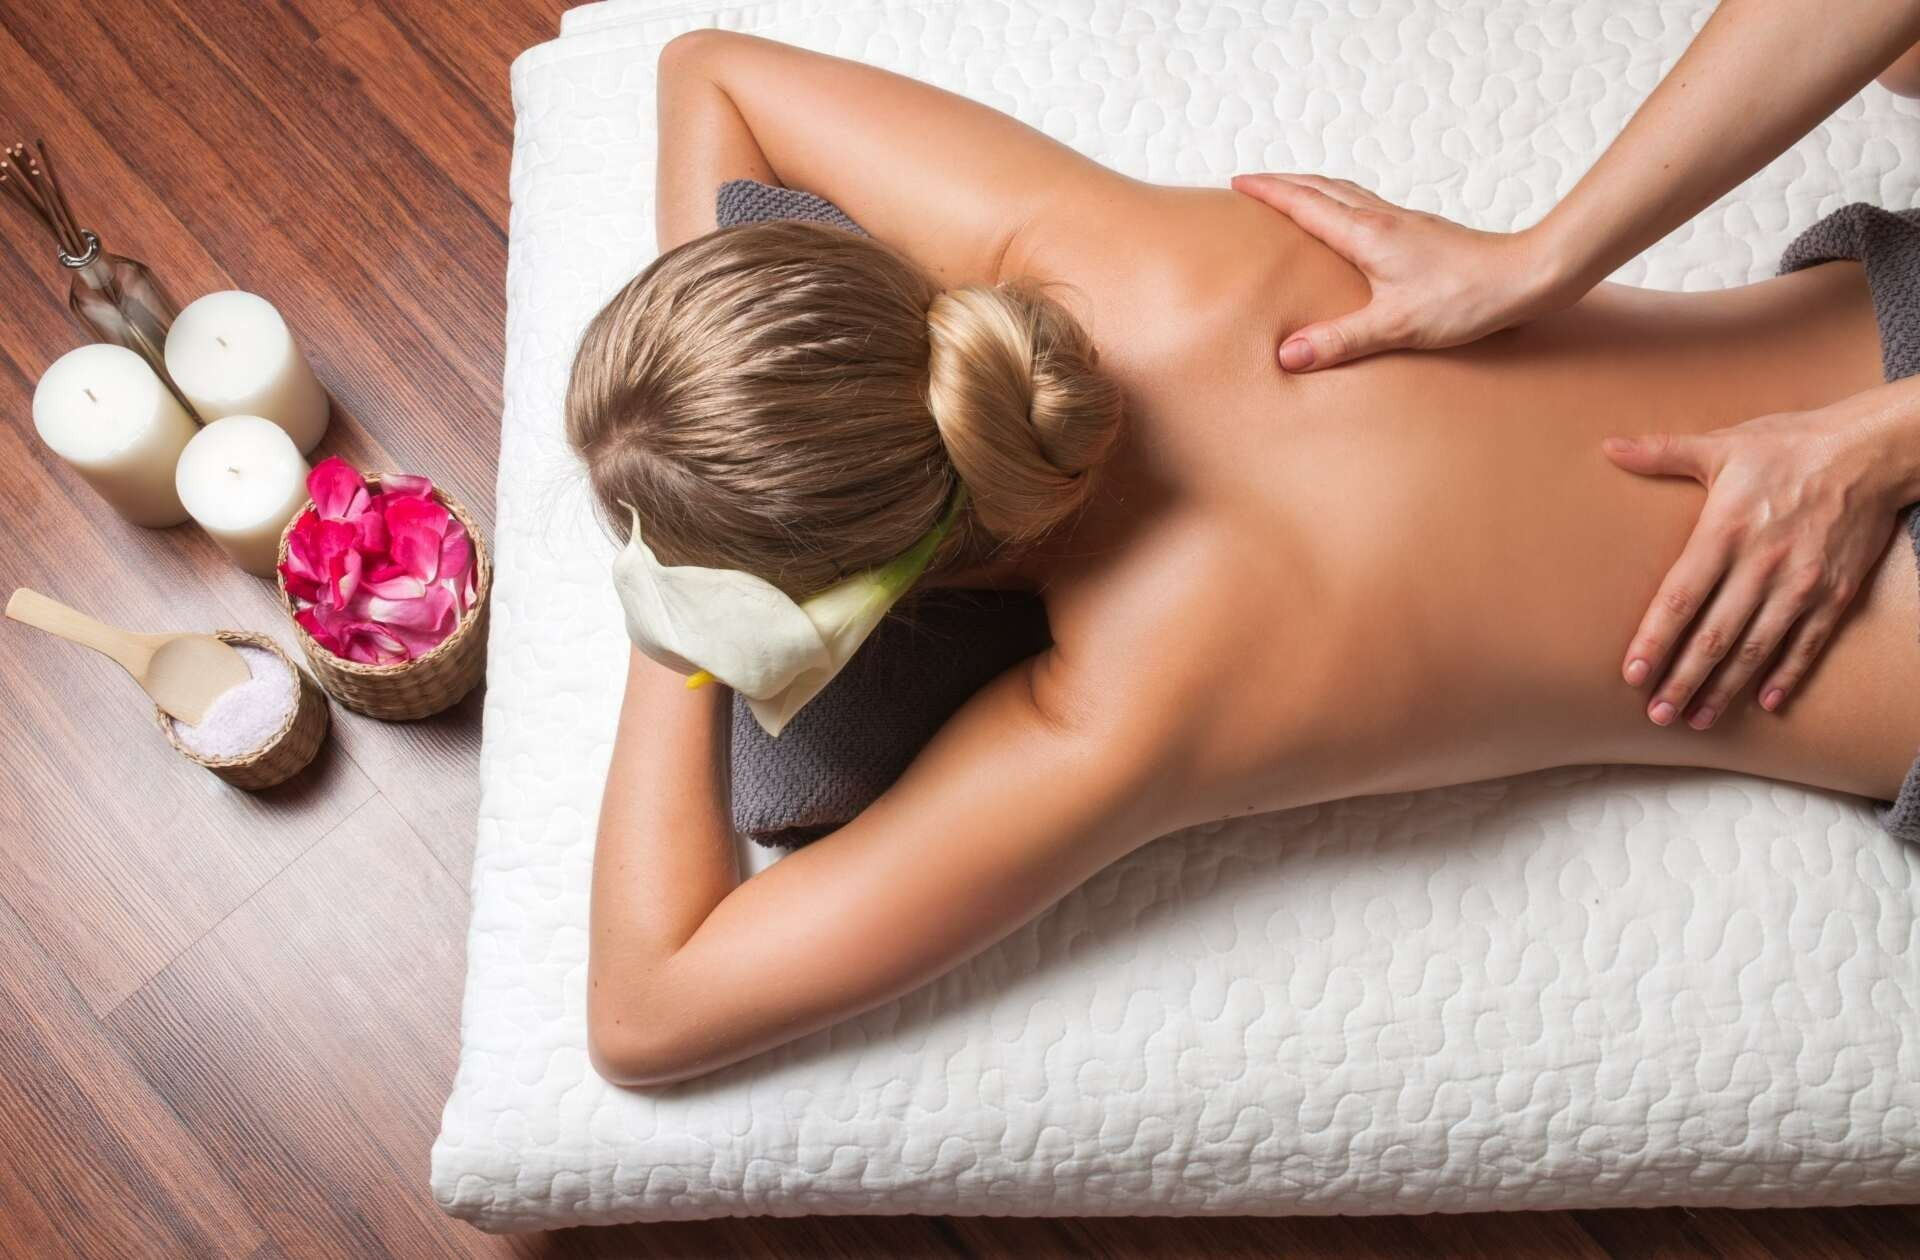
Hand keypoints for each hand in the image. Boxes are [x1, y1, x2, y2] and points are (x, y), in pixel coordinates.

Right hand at [1231, 173, 1575, 370]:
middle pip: (1321, 188)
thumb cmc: (1465, 298)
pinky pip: (1366, 206)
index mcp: (1366, 234)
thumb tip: (1287, 355)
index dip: (1268, 192)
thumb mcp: (1396, 326)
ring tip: (1290, 195)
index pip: (1304, 204)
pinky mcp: (1420, 233)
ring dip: (1311, 188)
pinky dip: (1340, 203)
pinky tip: (1346, 222)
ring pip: (1345, 192)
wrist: (1526, 276)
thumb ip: (1340, 340)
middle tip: (1251, 183)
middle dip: (1282, 183)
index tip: (1236, 183)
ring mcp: (1403, 222)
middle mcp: (1382, 219)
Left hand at [1604, 404, 1912, 727]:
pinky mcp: (1835, 593)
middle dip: (1683, 680)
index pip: (1679, 598)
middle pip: (1714, 636)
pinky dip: (1785, 675)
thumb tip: (1611, 447)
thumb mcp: (1723, 444)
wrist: (1872, 451)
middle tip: (1657, 715)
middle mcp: (1762, 565)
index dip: (1654, 640)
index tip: (1632, 674)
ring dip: (1725, 688)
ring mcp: (1802, 584)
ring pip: (1757, 649)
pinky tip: (1765, 702)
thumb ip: (1663, 452)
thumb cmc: (1790, 445)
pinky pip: (1806, 644)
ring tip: (1698, 719)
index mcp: (1725, 532)